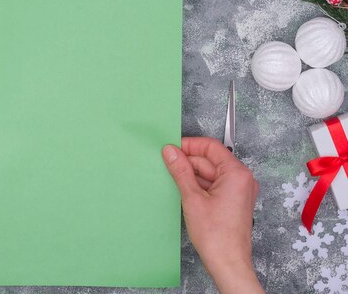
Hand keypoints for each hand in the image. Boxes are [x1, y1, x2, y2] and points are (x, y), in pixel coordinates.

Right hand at [162, 138, 263, 293]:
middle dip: (188, 161)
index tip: (172, 148)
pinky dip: (198, 184)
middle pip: (210, 160)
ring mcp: (238, 191)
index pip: (211, 147)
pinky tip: (183, 188)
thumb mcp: (192, 197)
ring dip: (192, 173)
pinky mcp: (233, 201)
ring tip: (172, 178)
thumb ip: (181, 171)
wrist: (227, 263)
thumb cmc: (216, 236)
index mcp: (236, 174)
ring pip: (210, 173)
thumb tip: (171, 152)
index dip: (189, 145)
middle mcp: (242, 179)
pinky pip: (214, 184)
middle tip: (167, 163)